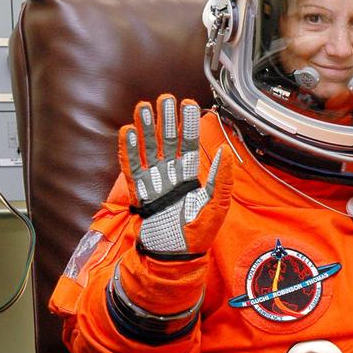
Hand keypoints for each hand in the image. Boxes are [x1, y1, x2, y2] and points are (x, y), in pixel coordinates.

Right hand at [119, 94, 231, 257]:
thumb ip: (222, 179)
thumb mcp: (216, 207)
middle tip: (165, 98)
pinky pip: (131, 166)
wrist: (174, 255)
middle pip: (166, 141)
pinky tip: (127, 131)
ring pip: (147, 148)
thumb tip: (225, 152)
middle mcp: (170, 175)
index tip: (187, 104)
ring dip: (145, 128)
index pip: (188, 144)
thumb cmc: (197, 234)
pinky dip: (128, 149)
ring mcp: (153, 181)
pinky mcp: (138, 191)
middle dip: (165, 119)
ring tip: (143, 107)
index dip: (187, 124)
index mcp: (190, 177)